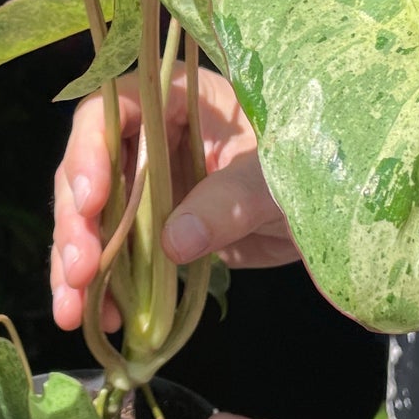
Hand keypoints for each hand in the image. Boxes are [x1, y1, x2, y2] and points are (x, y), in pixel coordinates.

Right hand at [50, 67, 297, 331]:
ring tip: (73, 310)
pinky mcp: (158, 233)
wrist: (345, 217)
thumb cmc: (319, 170)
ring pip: (93, 220)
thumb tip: (173, 242)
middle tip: (81, 272)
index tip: (91, 201)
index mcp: (182, 99)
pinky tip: (103, 319)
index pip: (115, 110)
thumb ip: (228, 202)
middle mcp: (155, 138)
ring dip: (76, 265)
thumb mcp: (278, 180)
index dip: (90, 150)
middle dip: (78, 223)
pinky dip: (105, 290)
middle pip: (90, 169)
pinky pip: (118, 257)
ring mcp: (153, 187)